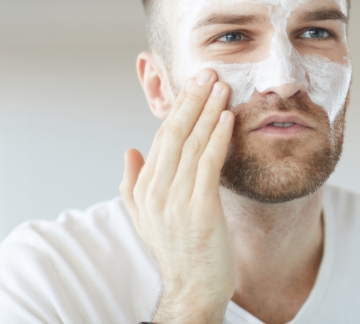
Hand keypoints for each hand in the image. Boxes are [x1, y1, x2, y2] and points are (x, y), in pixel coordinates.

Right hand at [120, 70, 235, 323]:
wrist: (195, 288)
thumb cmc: (179, 249)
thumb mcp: (146, 217)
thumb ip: (134, 183)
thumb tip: (130, 149)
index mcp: (144, 189)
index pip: (161, 137)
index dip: (179, 107)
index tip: (193, 84)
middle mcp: (155, 191)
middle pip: (174, 133)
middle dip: (192, 99)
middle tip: (208, 73)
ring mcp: (176, 200)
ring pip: (192, 143)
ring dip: (208, 111)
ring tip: (222, 86)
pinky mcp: (200, 208)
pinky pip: (209, 163)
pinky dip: (217, 137)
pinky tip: (227, 117)